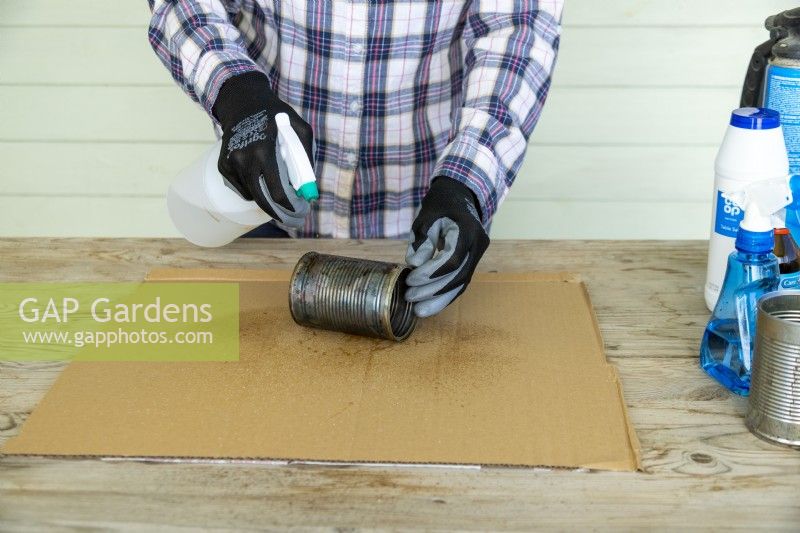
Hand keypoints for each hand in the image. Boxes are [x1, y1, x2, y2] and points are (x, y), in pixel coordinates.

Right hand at [212, 72, 313, 228]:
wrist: (243, 103)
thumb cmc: (276, 115)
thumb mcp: (300, 129)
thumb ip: (305, 157)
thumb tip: (309, 188)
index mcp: (263, 151)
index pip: (276, 191)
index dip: (290, 206)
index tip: (299, 212)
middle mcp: (243, 159)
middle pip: (262, 200)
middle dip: (278, 212)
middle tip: (291, 217)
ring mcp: (231, 163)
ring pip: (252, 194)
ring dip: (266, 196)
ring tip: (276, 188)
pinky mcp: (223, 166)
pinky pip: (241, 188)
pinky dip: (253, 187)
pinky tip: (259, 173)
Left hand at [405, 177, 489, 316]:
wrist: (460, 197)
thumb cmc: (440, 205)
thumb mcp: (426, 217)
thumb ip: (421, 240)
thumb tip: (415, 264)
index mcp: (468, 230)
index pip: (452, 259)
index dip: (431, 274)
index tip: (411, 279)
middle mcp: (478, 244)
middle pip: (458, 276)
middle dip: (433, 291)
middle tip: (409, 297)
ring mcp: (478, 254)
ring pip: (461, 283)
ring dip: (439, 300)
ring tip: (419, 311)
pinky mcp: (472, 262)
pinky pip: (460, 282)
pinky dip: (445, 295)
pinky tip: (430, 305)